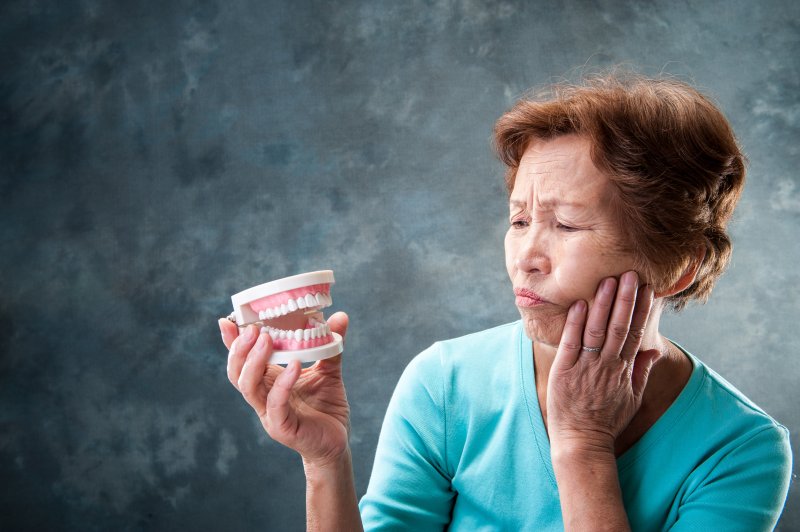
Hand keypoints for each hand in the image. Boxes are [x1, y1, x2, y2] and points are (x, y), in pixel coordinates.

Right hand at [220, 312, 351, 467]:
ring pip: (248, 387)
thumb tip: (341, 315)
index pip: (242, 360)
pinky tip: (293, 366)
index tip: (227, 320)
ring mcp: (270, 414)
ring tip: (266, 339)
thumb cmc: (327, 406)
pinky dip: (282, 384)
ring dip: (254, 362)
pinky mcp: (282, 428)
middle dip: (240, 349)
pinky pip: (275, 405)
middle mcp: (263, 397)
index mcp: (268, 381)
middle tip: (254, 329)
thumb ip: (330, 345)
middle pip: (237, 373)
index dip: (232, 342)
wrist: (338, 441)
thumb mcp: (328, 370)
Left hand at [546, 271, 658, 454]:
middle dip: (626, 299)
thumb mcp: (633, 398)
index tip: (648, 288)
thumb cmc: (607, 420)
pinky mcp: (564, 371)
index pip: (636, 333)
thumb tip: (654, 349)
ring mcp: (586, 368)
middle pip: (620, 327)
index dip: (642, 310)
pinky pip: (571, 344)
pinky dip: (575, 324)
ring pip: (597, 331)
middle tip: (631, 274)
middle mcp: (607, 366)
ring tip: (608, 281)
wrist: (582, 442)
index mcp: (624, 370)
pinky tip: (579, 305)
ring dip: (603, 305)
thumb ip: (643, 371)